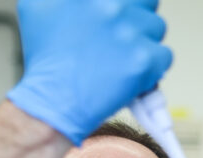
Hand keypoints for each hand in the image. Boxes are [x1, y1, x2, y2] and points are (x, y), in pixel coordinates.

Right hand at [7, 0, 172, 144]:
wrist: (52, 102)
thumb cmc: (45, 60)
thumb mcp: (38, 8)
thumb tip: (78, 0)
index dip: (127, 6)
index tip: (121, 17)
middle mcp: (112, 7)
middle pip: (147, 3)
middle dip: (138, 18)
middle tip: (124, 38)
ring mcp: (129, 33)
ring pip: (157, 28)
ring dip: (145, 43)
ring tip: (123, 59)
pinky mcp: (143, 61)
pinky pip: (164, 57)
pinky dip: (153, 68)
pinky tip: (132, 75)